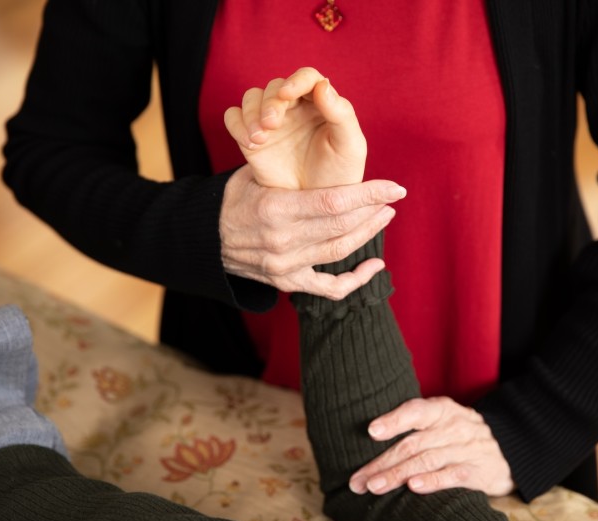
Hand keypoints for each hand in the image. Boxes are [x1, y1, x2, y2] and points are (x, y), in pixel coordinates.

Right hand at [219, 166, 404, 299]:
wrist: (204, 239)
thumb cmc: (234, 199)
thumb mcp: (256, 176)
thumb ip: (292, 173)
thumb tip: (333, 155)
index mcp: (275, 208)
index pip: (334, 201)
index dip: (369, 194)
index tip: (394, 187)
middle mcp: (282, 240)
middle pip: (342, 226)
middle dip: (373, 210)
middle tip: (393, 198)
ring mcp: (285, 265)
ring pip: (340, 252)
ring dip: (368, 235)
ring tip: (384, 217)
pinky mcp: (286, 282)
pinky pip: (328, 288)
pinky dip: (355, 280)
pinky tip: (374, 267)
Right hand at [224, 67, 365, 189]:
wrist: (315, 206)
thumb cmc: (339, 175)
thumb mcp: (350, 147)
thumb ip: (342, 114)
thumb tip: (323, 85)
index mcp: (321, 103)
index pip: (307, 77)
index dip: (296, 80)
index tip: (288, 94)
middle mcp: (295, 107)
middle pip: (275, 86)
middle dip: (271, 102)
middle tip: (272, 124)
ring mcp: (271, 121)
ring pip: (252, 97)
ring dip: (252, 113)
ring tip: (260, 139)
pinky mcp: (251, 136)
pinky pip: (234, 117)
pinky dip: (237, 124)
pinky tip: (249, 143)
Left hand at [348, 397, 514, 496]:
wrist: (510, 447)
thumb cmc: (461, 434)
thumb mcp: (443, 420)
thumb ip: (415, 426)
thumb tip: (371, 437)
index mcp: (442, 410)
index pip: (415, 411)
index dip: (393, 420)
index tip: (371, 431)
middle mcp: (453, 427)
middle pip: (412, 444)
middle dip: (382, 462)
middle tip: (358, 479)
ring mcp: (466, 449)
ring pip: (426, 461)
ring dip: (397, 475)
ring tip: (374, 487)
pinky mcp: (478, 472)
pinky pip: (452, 475)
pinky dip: (432, 481)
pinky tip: (413, 487)